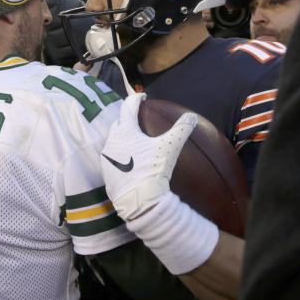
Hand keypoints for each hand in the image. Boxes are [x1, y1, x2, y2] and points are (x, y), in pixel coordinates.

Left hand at [100, 93, 196, 219]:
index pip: (128, 107)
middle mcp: (112, 141)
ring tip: (134, 140)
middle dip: (127, 118)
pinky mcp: (106, 173)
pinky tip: (130, 160)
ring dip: (122, 137)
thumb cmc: (152, 171)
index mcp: (125, 131)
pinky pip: (112, 157)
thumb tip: (192, 116)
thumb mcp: (170, 148)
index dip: (136, 99)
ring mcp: (107, 158)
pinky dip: (120, 154)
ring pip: (113, 140)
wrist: (139, 201)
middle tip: (137, 119)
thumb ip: (181, 129)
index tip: (142, 97)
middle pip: (118, 123)